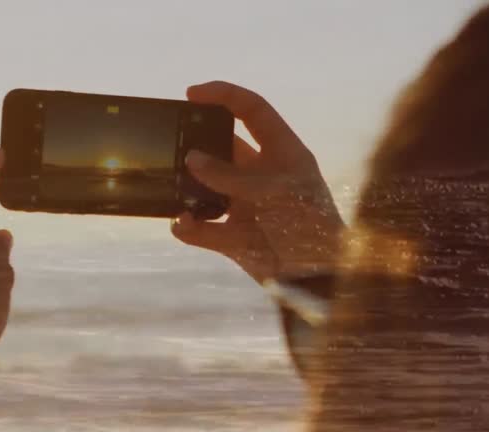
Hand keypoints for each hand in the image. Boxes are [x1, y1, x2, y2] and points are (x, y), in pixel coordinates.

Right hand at [171, 81, 344, 282]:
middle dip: (196, 145)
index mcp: (282, 152)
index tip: (191, 94)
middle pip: (222, 148)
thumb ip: (231, 176)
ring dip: (187, 187)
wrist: (320, 281)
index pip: (252, 111)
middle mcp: (262, 175)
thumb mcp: (274, 192)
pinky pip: (202, 228)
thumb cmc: (309, 227)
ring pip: (207, 188)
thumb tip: (192, 160)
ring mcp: (247, 206)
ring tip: (168, 183)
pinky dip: (188, 227)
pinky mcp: (236, 238)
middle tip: (170, 144)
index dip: (223, 96)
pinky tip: (181, 224)